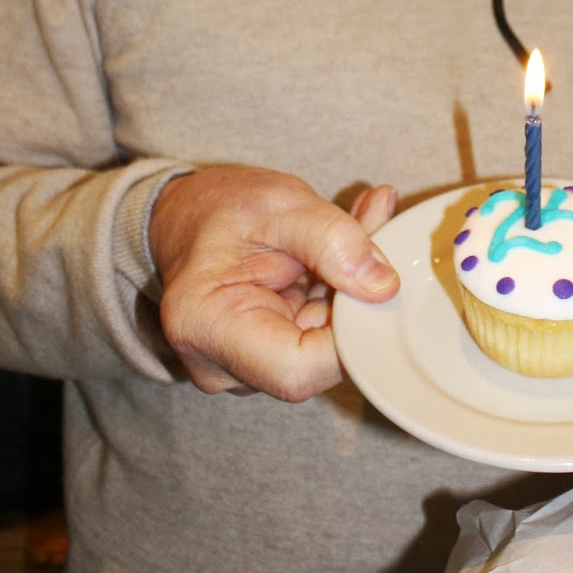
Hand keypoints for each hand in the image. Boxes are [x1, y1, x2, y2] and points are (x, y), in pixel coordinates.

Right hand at [149, 165, 398, 400]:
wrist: (188, 216)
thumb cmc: (219, 207)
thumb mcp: (279, 203)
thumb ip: (332, 240)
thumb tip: (384, 287)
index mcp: (206, 326)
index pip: (299, 368)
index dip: (349, 334)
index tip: (373, 279)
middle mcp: (218, 365)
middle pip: (316, 361)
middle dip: (357, 300)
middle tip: (371, 231)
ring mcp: (243, 369)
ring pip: (325, 347)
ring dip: (352, 290)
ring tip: (361, 225)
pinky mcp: (266, 358)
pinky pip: (319, 335)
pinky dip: (340, 292)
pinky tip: (350, 246)